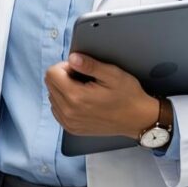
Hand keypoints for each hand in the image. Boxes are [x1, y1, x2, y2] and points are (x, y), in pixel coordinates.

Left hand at [44, 53, 158, 138]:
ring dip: (63, 89)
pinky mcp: (72, 128)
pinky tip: (81, 100)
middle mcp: (69, 112)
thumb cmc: (128, 96)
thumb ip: (90, 65)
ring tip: (84, 90)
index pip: (51, 74)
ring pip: (52, 97)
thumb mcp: (113, 75)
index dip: (65, 66)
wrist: (137, 120)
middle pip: (50, 85)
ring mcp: (69, 122)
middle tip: (83, 78)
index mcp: (77, 97)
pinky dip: (64, 102)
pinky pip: (57, 110)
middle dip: (63, 76)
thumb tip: (72, 58)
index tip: (79, 68)